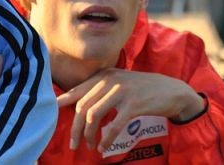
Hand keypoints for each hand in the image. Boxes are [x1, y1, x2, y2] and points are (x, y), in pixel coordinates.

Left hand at [56, 68, 204, 152]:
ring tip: (90, 146)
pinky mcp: (133, 105)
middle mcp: (110, 80)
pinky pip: (113, 125)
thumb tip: (78, 106)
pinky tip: (104, 148)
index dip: (63, 103)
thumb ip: (101, 90)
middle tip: (73, 144)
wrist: (172, 90)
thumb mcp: (120, 83)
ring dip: (88, 135)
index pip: (78, 90)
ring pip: (93, 115)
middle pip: (82, 106)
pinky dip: (106, 139)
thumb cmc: (143, 90)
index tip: (52, 113)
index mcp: (105, 75)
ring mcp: (121, 91)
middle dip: (74, 128)